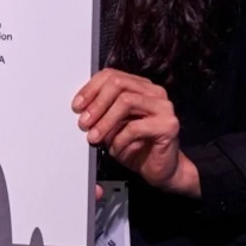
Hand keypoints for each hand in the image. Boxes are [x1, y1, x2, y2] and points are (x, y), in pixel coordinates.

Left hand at [75, 69, 199, 196]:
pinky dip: (120, 140)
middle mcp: (154, 92)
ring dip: (105, 121)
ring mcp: (164, 107)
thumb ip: (101, 112)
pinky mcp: (169, 126)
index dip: (90, 89)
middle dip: (96, 104)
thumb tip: (81, 108)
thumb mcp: (112, 125)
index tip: (77, 106)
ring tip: (94, 137)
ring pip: (126, 101)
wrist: (159, 169)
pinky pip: (135, 127)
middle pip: (118, 84)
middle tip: (83, 123)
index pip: (112, 75)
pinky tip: (116, 149)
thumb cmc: (134, 146)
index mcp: (140, 87)